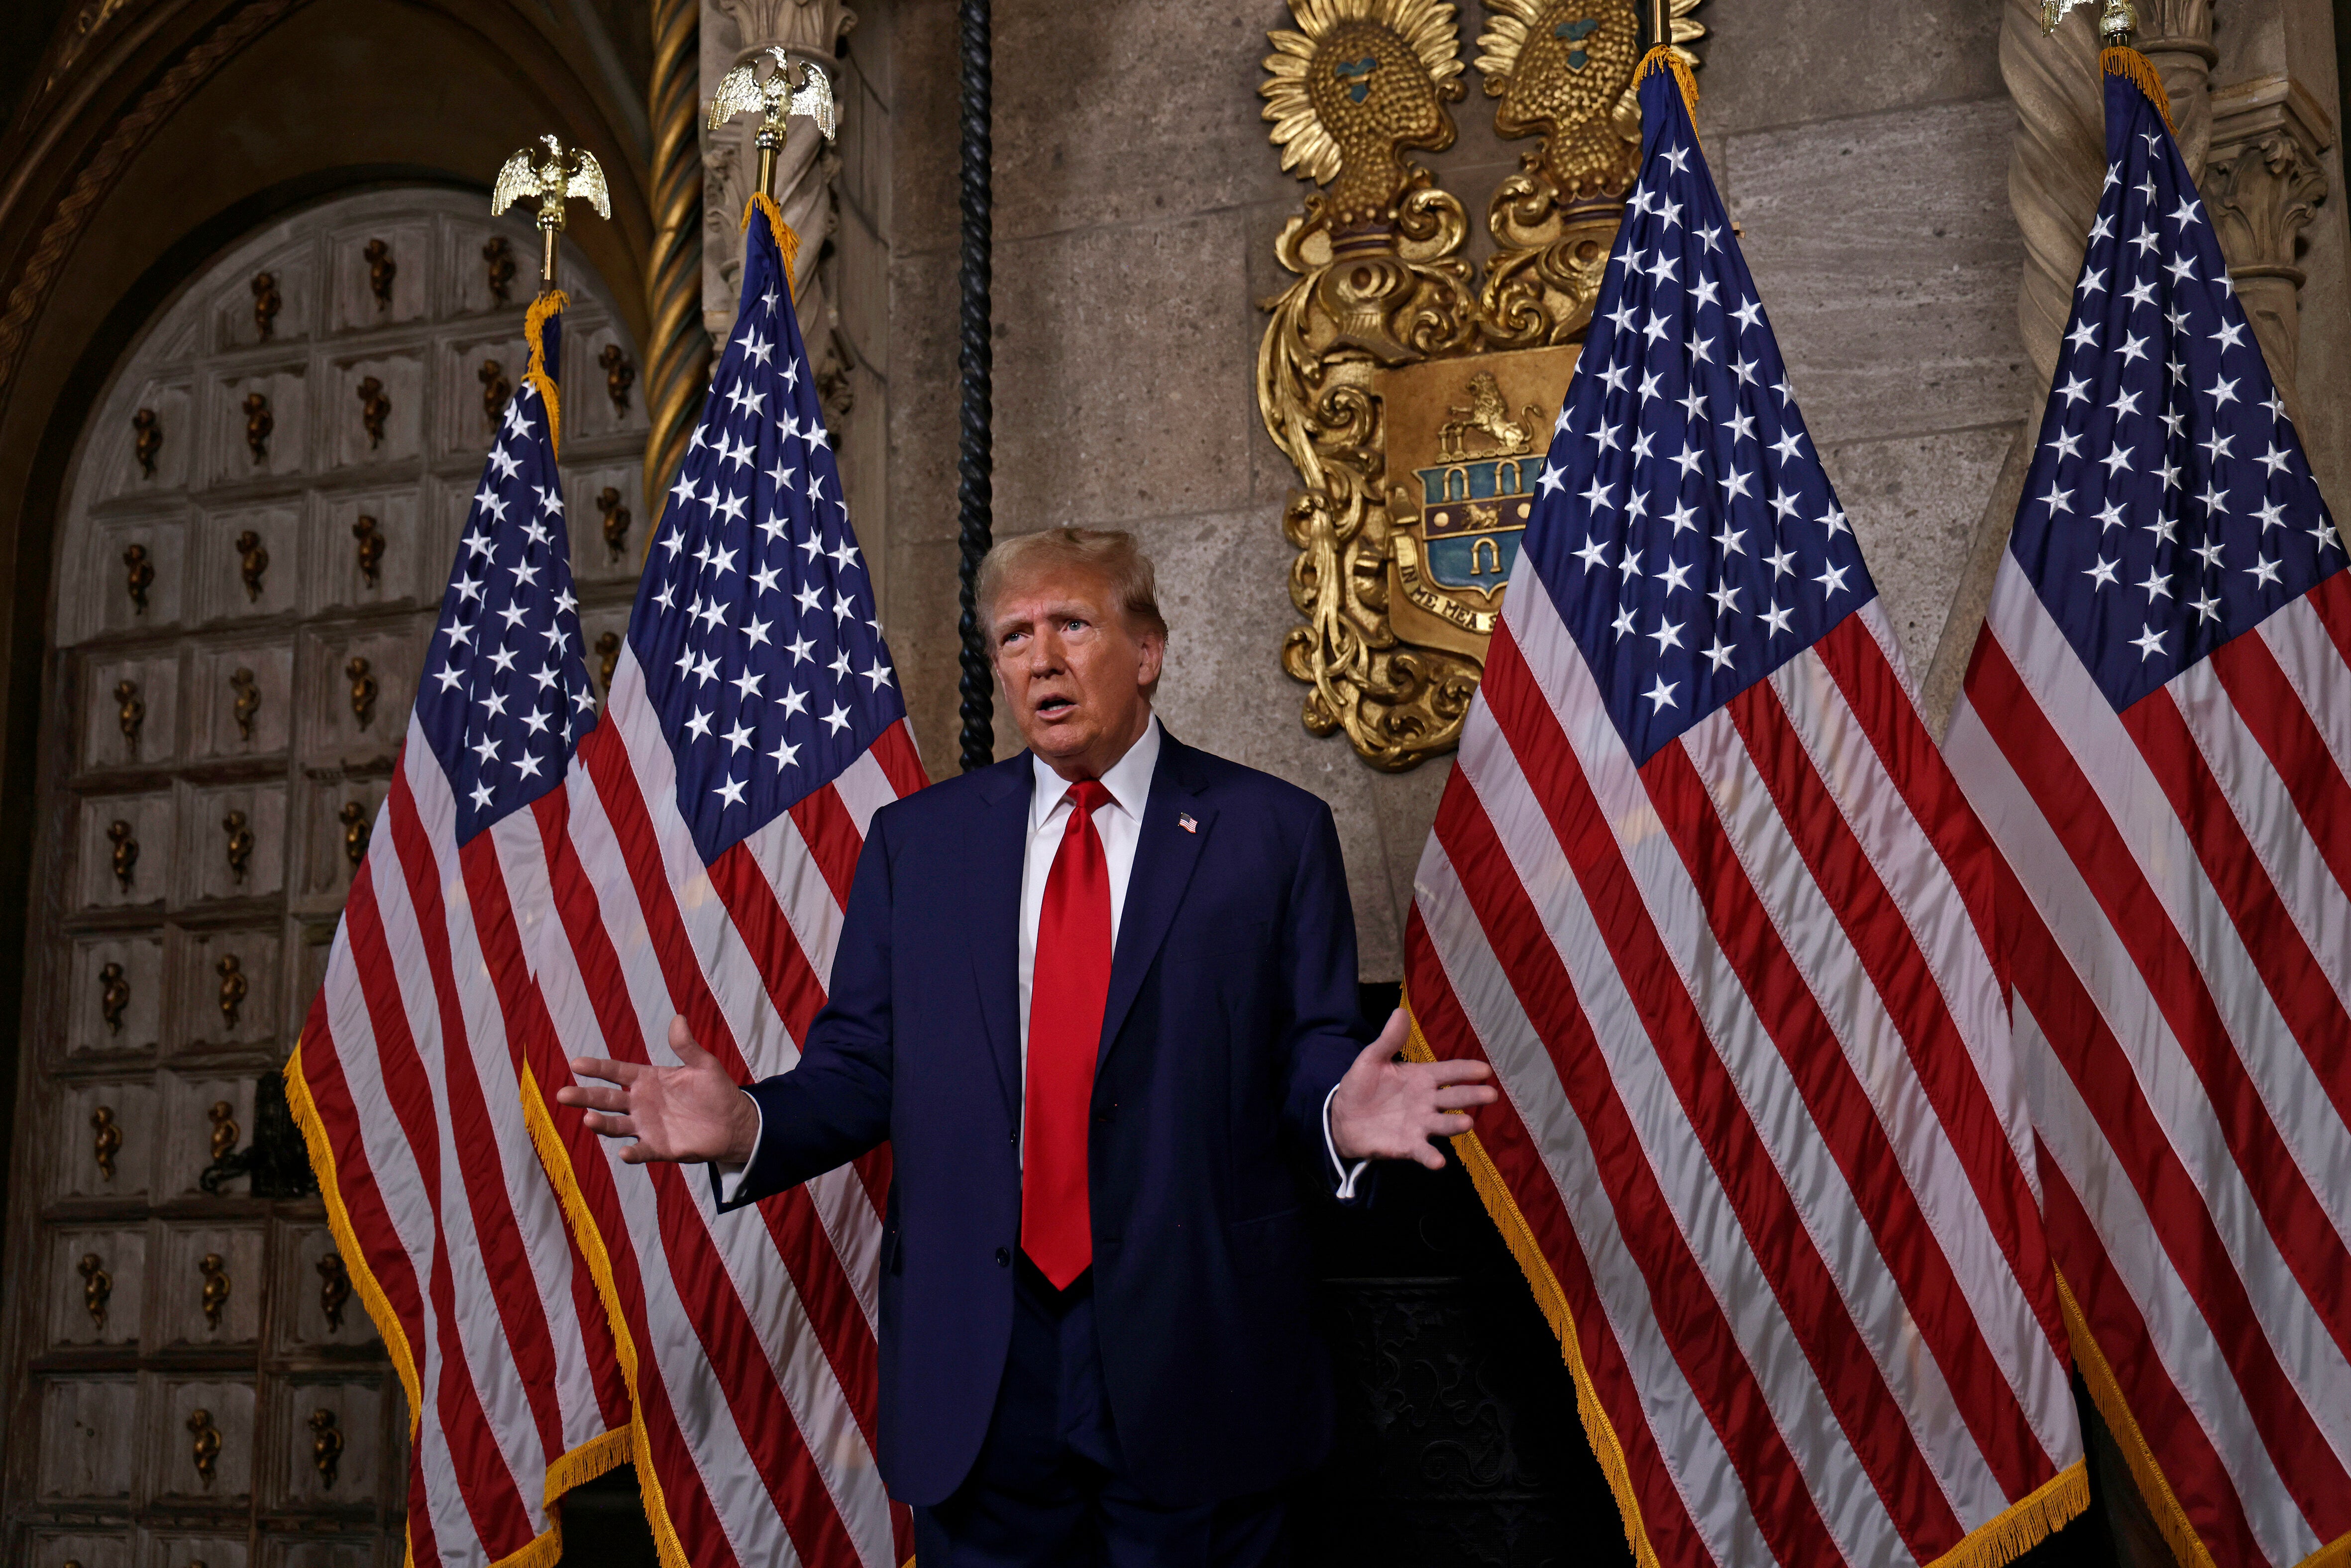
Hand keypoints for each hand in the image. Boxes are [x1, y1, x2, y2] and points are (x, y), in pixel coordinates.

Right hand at [554, 1016, 759, 1165]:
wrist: (734, 1123)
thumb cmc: (716, 1090)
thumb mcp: (703, 1065)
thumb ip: (687, 1046)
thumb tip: (678, 1019)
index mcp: (647, 1080)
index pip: (616, 1072)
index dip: (597, 1068)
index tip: (576, 1063)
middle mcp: (640, 1103)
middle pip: (606, 1100)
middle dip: (584, 1097)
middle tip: (562, 1094)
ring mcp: (646, 1126)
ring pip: (616, 1125)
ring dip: (601, 1123)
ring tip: (588, 1118)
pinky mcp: (659, 1148)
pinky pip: (641, 1151)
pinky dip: (632, 1153)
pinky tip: (625, 1153)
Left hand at [1329, 1009, 1497, 1169]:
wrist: (1342, 1117)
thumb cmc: (1362, 1086)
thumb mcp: (1372, 1059)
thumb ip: (1388, 1040)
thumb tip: (1400, 1012)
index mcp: (1422, 1078)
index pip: (1449, 1072)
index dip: (1466, 1070)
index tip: (1485, 1069)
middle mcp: (1427, 1102)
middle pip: (1453, 1097)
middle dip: (1472, 1096)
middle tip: (1491, 1094)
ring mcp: (1420, 1124)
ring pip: (1443, 1124)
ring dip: (1455, 1124)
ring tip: (1467, 1123)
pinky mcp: (1408, 1145)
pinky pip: (1423, 1151)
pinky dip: (1431, 1156)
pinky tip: (1439, 1162)